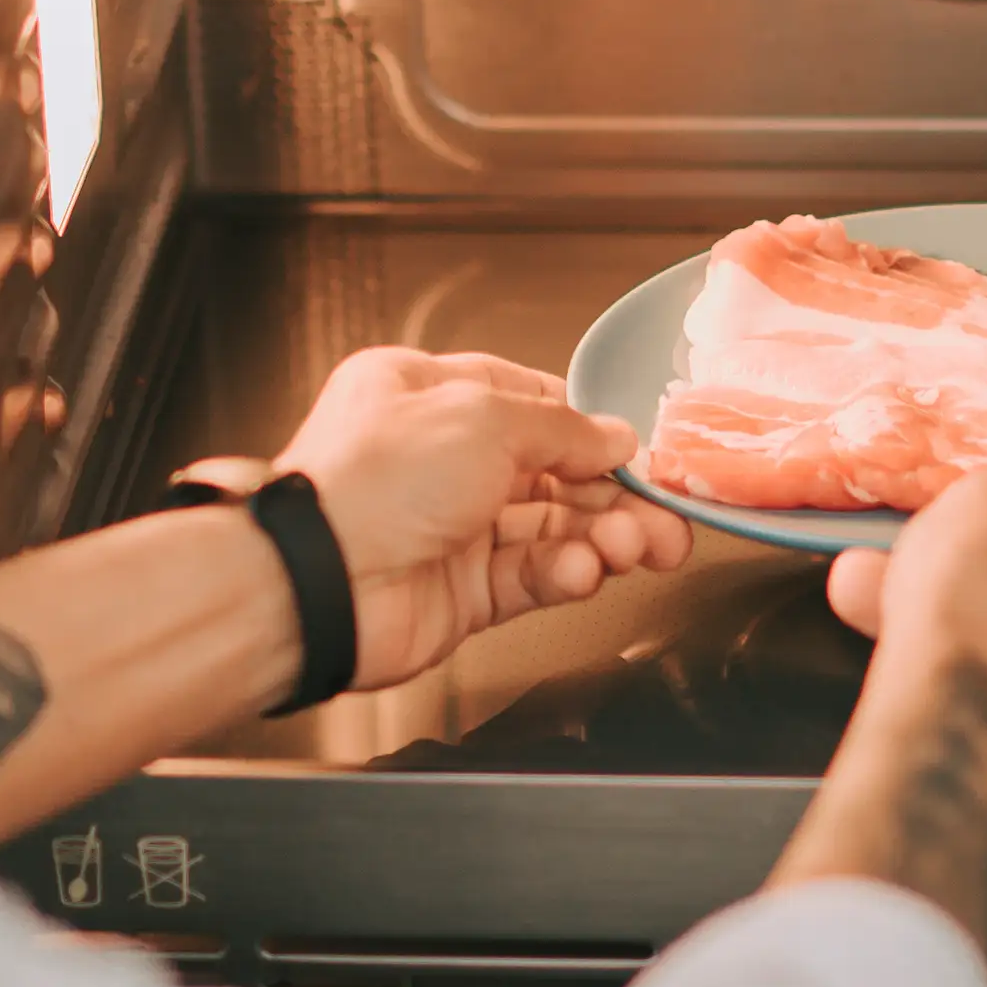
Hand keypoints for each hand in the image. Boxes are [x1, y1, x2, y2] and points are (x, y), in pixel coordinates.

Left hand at [212, 348, 693, 689]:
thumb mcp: (483, 418)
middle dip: (612, 494)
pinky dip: (566, 573)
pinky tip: (587, 571)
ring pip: (549, 527)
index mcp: (424, 395)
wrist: (323, 582)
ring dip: (602, 537)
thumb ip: (562, 428)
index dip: (586, 426)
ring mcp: (448, 527)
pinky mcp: (459, 591)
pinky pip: (531, 576)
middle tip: (664, 516)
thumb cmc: (372, 481)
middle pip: (549, 471)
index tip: (637, 450)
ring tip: (638, 547)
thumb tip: (614, 436)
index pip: (526, 401)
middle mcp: (435, 458)